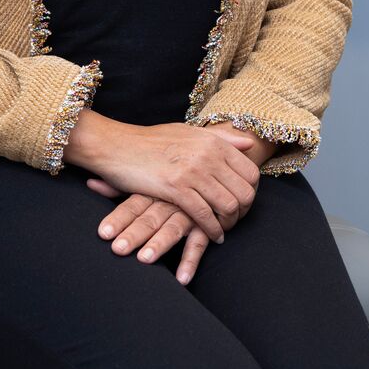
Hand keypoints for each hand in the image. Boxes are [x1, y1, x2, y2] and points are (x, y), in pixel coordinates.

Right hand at [67, 118, 262, 240]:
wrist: (117, 145)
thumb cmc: (151, 141)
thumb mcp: (189, 132)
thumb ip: (221, 139)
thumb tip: (250, 144)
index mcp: (213, 141)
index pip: (251, 172)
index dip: (251, 192)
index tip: (242, 204)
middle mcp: (208, 155)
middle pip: (244, 191)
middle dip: (243, 212)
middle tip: (234, 221)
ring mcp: (193, 171)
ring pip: (227, 205)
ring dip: (229, 223)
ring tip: (223, 230)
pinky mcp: (176, 187)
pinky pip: (203, 214)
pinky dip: (211, 229)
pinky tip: (212, 236)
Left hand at [86, 189, 212, 284]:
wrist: (216, 170)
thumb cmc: (175, 178)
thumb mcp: (149, 179)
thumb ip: (120, 186)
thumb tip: (90, 183)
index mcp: (154, 189)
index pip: (132, 204)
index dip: (118, 218)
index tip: (103, 233)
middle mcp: (170, 200)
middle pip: (149, 218)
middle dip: (134, 234)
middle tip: (118, 249)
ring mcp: (189, 212)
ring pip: (172, 229)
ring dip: (159, 244)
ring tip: (144, 259)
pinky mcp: (207, 225)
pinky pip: (199, 243)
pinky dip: (191, 261)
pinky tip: (182, 279)